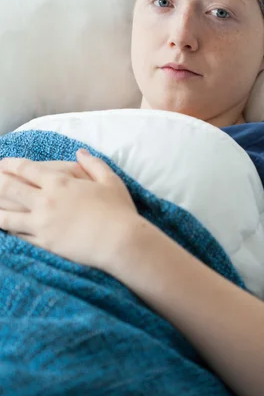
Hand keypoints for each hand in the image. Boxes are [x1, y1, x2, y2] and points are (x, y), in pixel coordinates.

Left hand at [0, 149, 138, 270]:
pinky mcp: (44, 243)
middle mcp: (45, 201)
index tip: (2, 164)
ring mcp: (42, 224)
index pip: (26, 169)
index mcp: (60, 183)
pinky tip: (5, 227)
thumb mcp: (110, 181)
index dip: (10, 164)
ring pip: (7, 216)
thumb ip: (94, 164)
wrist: (120, 242)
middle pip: (10, 189)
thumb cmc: (119, 211)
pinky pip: (19, 235)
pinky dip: (9, 230)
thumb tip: (81, 152)